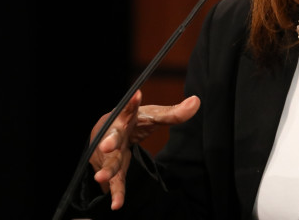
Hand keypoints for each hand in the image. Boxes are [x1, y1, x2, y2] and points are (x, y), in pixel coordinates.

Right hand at [88, 90, 200, 208]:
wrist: (105, 135)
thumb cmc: (133, 123)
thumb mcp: (152, 117)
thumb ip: (173, 113)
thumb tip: (197, 101)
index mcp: (126, 117)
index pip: (130, 108)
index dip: (132, 103)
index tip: (136, 94)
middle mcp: (115, 133)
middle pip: (113, 137)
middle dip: (109, 141)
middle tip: (106, 146)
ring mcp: (110, 153)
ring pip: (110, 162)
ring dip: (107, 170)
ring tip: (101, 177)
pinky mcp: (111, 169)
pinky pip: (115, 182)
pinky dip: (116, 193)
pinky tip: (117, 204)